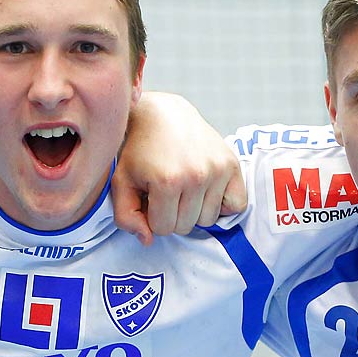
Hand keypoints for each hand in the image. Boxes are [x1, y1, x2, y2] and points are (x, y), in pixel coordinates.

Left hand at [111, 92, 246, 245]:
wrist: (164, 116)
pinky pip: (236, 205)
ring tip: (184, 188)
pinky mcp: (232, 165)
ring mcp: (217, 170)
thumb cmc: (140, 150)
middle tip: (166, 192)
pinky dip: (222, 204)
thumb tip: (148, 240)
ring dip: (195, 210)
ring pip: (209, 220)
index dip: (152, 216)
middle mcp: (196, 176)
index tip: (150, 198)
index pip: (162, 228)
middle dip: (172, 215)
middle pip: (186, 227)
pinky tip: (206, 190)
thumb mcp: (121, 182)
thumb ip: (126, 217)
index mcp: (167, 181)